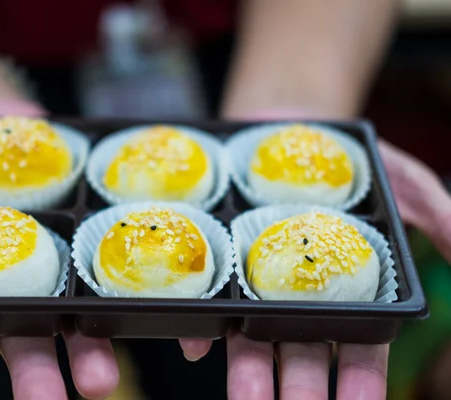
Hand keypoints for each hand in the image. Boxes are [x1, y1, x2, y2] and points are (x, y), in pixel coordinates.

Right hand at [0, 98, 118, 398]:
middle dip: (39, 373)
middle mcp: (7, 286)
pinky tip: (153, 318)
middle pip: (23, 340)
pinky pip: (104, 270)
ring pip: (69, 317)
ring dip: (87, 349)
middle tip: (58, 398)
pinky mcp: (81, 241)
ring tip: (105, 377)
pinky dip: (128, 298)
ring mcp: (47, 265)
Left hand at [184, 110, 450, 398]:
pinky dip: (202, 330)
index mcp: (348, 294)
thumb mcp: (400, 182)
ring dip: (250, 377)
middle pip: (304, 355)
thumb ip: (437, 215)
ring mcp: (263, 290)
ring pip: (258, 343)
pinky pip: (214, 307)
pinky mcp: (228, 272)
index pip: (361, 349)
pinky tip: (196, 349)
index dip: (362, 381)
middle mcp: (304, 301)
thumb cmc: (349, 162)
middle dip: (301, 390)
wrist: (287, 132)